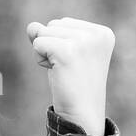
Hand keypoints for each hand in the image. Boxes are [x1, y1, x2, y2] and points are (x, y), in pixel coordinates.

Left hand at [25, 17, 114, 135]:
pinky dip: (40, 59)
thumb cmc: (73, 84)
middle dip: (52, 47)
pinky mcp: (67, 51)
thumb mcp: (64, 53)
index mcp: (103, 33)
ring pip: (43, 33)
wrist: (82, 113)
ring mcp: (84, 42)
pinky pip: (37, 44)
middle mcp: (97, 34)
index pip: (64, 23)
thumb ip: (48, 34)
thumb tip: (31, 26)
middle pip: (53, 25)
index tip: (75, 63)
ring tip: (63, 71)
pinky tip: (56, 72)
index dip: (60, 44)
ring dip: (45, 53)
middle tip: (68, 69)